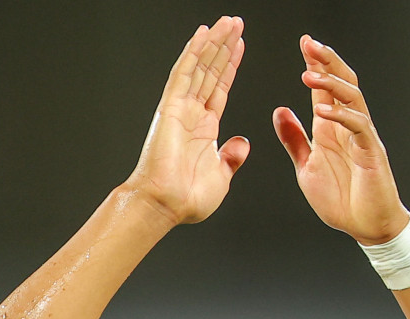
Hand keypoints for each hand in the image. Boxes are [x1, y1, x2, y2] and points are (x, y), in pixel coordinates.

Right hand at [125, 16, 250, 225]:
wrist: (166, 205)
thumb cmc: (187, 198)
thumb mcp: (221, 176)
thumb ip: (231, 157)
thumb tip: (242, 143)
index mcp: (204, 128)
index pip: (220, 87)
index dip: (230, 65)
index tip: (240, 46)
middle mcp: (192, 114)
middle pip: (211, 70)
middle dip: (224, 46)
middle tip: (235, 22)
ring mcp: (180, 108)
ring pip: (199, 66)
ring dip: (213, 42)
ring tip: (227, 21)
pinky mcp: (171, 107)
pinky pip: (184, 73)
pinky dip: (193, 52)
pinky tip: (203, 33)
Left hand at [272, 36, 408, 244]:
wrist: (366, 227)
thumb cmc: (341, 201)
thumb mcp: (307, 168)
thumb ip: (295, 140)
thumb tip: (280, 111)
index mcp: (331, 129)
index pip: (325, 88)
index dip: (317, 64)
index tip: (305, 43)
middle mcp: (348, 127)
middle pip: (342, 83)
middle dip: (327, 61)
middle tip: (310, 44)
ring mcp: (362, 137)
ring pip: (352, 98)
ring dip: (330, 84)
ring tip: (309, 74)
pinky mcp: (371, 151)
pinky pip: (358, 126)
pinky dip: (340, 116)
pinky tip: (321, 110)